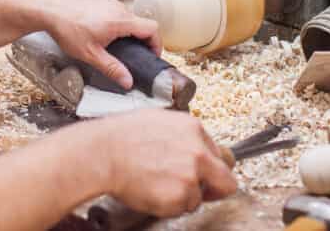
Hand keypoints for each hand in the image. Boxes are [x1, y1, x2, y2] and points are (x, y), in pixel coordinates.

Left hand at [34, 0, 160, 90]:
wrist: (48, 9)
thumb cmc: (67, 29)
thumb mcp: (90, 54)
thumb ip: (112, 68)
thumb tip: (128, 81)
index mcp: (121, 21)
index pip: (152, 29)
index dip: (156, 44)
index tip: (151, 55)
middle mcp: (118, 8)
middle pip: (140, 23)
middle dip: (141, 40)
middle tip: (135, 54)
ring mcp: (108, 1)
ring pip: (127, 16)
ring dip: (127, 31)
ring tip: (116, 45)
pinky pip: (115, 11)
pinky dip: (115, 22)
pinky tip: (101, 32)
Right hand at [95, 109, 236, 217]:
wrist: (103, 153)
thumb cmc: (121, 136)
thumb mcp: (158, 120)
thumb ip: (182, 134)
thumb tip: (192, 144)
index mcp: (193, 129)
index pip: (220, 154)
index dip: (210, 167)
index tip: (205, 174)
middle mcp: (198, 151)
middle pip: (226, 180)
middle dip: (214, 188)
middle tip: (200, 191)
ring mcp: (191, 175)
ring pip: (199, 197)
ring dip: (183, 196)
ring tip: (157, 185)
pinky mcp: (181, 195)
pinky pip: (182, 208)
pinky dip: (169, 205)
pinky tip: (152, 191)